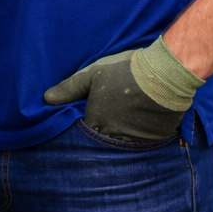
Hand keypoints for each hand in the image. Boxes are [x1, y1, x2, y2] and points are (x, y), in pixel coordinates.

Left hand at [43, 36, 203, 140]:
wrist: (165, 75)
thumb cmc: (124, 72)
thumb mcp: (92, 74)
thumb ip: (69, 88)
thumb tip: (47, 98)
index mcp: (96, 123)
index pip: (85, 129)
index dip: (88, 119)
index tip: (93, 108)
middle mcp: (114, 137)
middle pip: (105, 136)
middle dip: (106, 126)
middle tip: (113, 109)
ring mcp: (136, 140)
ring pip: (124, 139)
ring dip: (124, 129)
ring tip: (128, 111)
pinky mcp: (156, 139)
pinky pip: (144, 138)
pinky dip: (142, 129)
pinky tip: (143, 114)